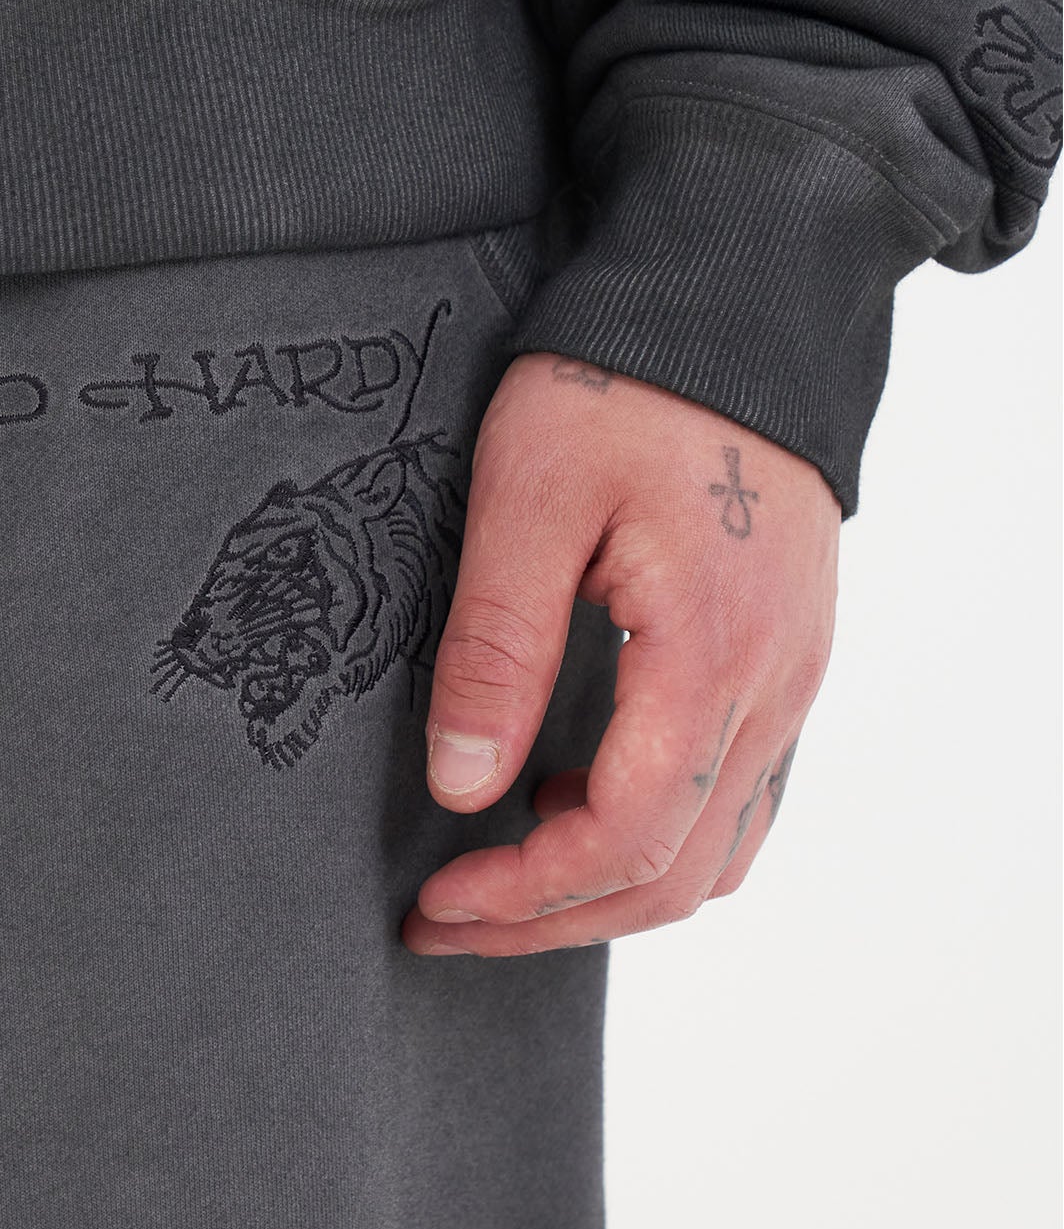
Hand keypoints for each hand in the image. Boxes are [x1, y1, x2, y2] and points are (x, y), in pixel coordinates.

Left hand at [405, 353, 840, 955]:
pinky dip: (660, 838)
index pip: (628, 836)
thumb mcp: (528, 498)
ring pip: (717, 850)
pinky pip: (739, 798)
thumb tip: (462, 788)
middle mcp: (773, 686)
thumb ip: (495, 648)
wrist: (733, 308)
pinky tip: (573, 806)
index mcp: (709, 652)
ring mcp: (791, 678)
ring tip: (497, 882)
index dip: (526, 892)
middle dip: (552, 917)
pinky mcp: (785, 660)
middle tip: (444, 920)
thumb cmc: (622, 385)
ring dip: (607, 890)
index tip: (438, 898)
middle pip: (677, 872)